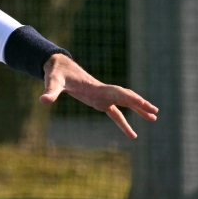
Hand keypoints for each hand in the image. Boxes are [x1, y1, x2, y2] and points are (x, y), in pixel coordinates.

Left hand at [41, 54, 157, 138]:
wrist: (58, 66)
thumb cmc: (56, 73)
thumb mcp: (53, 82)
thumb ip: (50, 92)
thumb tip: (42, 101)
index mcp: (96, 87)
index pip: (119, 93)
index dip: (132, 99)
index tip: (145, 105)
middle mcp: (103, 91)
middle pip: (126, 97)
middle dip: (141, 104)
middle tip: (155, 113)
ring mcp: (102, 96)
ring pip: (124, 104)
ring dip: (138, 111)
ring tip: (153, 119)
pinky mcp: (98, 100)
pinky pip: (114, 112)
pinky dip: (123, 121)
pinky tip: (131, 132)